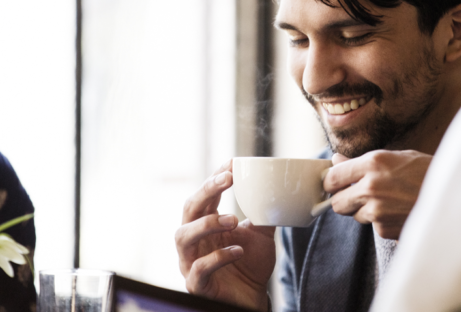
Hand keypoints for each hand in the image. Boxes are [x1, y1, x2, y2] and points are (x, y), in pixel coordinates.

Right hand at [175, 160, 275, 310]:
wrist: (252, 298)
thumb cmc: (250, 264)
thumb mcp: (260, 233)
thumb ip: (263, 212)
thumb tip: (277, 187)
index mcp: (206, 223)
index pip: (205, 194)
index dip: (215, 177)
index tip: (232, 163)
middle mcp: (193, 239)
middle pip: (189, 209)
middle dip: (206, 191)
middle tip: (228, 179)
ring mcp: (190, 261)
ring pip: (183, 236)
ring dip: (207, 224)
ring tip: (233, 220)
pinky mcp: (196, 284)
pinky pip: (198, 268)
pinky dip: (218, 257)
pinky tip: (238, 250)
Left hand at [323, 150, 431, 239]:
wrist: (456, 198)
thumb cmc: (428, 172)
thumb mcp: (396, 157)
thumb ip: (362, 162)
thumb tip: (336, 160)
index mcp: (373, 163)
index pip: (332, 177)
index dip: (330, 182)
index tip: (333, 184)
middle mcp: (371, 187)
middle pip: (336, 203)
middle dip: (343, 200)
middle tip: (354, 195)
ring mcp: (377, 211)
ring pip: (355, 216)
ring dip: (364, 211)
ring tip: (387, 201)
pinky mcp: (385, 229)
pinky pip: (373, 227)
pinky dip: (381, 221)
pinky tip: (398, 211)